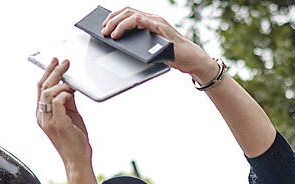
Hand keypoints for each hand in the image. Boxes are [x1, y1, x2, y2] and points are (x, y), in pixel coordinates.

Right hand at [36, 58, 92, 171]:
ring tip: (71, 81)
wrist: (78, 160)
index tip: (55, 61)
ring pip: (48, 92)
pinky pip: (57, 102)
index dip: (47, 73)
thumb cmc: (75, 140)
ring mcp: (48, 121)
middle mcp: (42, 117)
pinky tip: (72, 93)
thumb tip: (69, 85)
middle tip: (65, 62)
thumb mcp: (71, 116)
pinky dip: (65, 94)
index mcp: (42, 114)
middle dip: (54, 71)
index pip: (41, 88)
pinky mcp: (58, 124)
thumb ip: (68, 101)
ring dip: (61, 83)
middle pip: (43, 87)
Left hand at [102, 7, 219, 83]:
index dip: (114, 17)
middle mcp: (153, 18)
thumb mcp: (153, 49)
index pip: (128, 13)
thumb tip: (120, 46)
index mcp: (150, 21)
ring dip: (116, 23)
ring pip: (131, 15)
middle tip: (103, 30)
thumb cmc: (173, 55)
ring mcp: (157, 22)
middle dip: (112, 20)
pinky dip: (127, 26)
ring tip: (108, 33)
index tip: (104, 25)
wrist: (192, 60)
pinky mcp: (160, 29)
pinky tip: (119, 33)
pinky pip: (140, 22)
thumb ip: (141, 44)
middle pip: (127, 11)